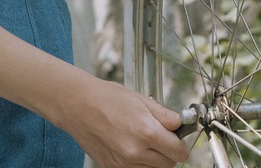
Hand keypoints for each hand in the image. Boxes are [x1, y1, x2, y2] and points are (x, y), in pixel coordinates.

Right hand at [63, 78, 189, 167]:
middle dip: (168, 152)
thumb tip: (183, 123)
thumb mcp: (141, 100)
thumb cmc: (108, 98)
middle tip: (160, 137)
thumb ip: (165, 115)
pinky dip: (139, 163)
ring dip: (154, 160)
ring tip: (143, 141)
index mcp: (146, 132)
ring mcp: (122, 164)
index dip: (181, 144)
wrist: (78, 105)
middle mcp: (135, 152)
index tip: (178, 138)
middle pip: (169, 165)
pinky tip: (131, 147)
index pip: (179, 152)